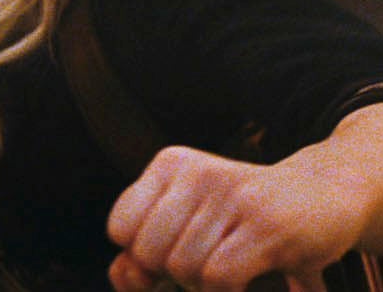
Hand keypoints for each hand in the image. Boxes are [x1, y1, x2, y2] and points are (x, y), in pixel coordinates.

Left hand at [107, 144, 366, 291]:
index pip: (120, 225)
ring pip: (182, 267)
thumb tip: (122, 275)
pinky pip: (218, 277)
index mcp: (170, 164)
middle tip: (209, 262)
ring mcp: (231, 195)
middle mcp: (196, 172)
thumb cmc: (246, 218)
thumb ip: (145, 253)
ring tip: (233, 264)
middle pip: (148, 252)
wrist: (324, 194)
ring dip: (205, 285)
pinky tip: (250, 276)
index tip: (170, 258)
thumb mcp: (190, 223)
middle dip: (173, 275)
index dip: (139, 258)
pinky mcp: (266, 224)